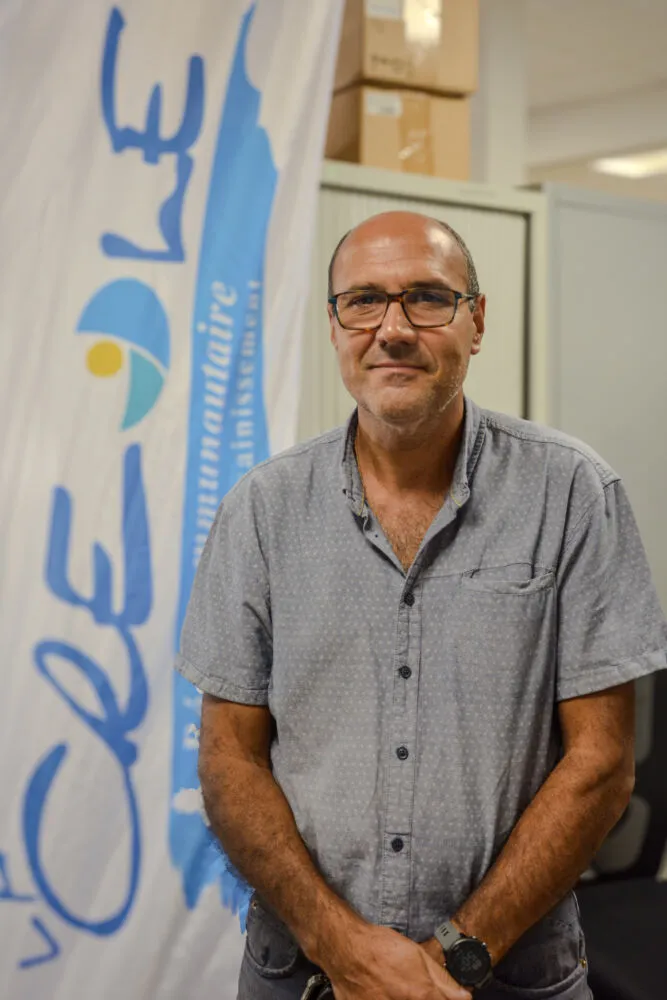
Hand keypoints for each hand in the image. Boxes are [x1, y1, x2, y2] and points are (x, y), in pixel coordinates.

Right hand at [324, 923, 471, 999]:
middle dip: (423, 998)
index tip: (444, 997)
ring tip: (396, 989)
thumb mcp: (416, 954)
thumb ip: (442, 979)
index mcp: (421, 995)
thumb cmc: (378, 948)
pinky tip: (383, 993)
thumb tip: (463, 996)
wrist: (345, 948)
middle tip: (412, 990)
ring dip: (403, 998)